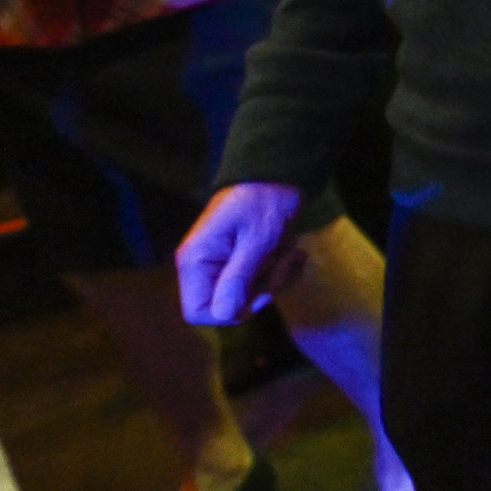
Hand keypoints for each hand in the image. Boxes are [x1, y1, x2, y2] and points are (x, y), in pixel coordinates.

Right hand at [178, 181, 307, 325]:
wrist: (279, 176)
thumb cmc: (264, 201)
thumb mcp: (258, 239)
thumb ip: (239, 277)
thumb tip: (224, 315)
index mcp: (195, 261)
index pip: (198, 311)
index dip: (229, 311)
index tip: (259, 290)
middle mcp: (203, 267)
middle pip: (229, 306)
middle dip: (262, 289)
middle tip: (283, 261)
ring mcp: (223, 266)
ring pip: (250, 297)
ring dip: (277, 278)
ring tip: (290, 251)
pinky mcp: (243, 263)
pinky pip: (263, 285)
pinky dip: (283, 273)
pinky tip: (295, 254)